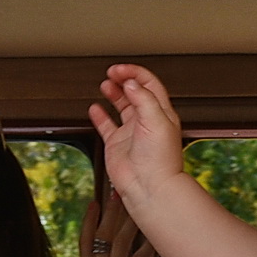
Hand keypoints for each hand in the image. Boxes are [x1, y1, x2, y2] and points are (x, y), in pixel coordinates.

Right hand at [79, 193, 156, 256]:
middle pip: (104, 235)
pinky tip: (150, 233)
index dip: (89, 220)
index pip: (85, 239)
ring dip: (128, 222)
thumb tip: (107, 239)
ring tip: (136, 206)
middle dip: (110, 213)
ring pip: (121, 241)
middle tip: (117, 194)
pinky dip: (145, 244)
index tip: (94, 203)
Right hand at [89, 65, 185, 202]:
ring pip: (122, 106)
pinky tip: (95, 108)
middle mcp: (147, 121)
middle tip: (111, 73)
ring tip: (105, 84)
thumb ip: (144, 99)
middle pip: (135, 92)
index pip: (149, 84)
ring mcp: (131, 132)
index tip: (121, 70)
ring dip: (113, 93)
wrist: (149, 186)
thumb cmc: (160, 160)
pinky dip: (100, 116)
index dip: (135, 73)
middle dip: (123, 79)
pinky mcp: (117, 144)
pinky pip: (107, 126)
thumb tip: (131, 83)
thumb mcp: (157, 120)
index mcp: (162, 113)